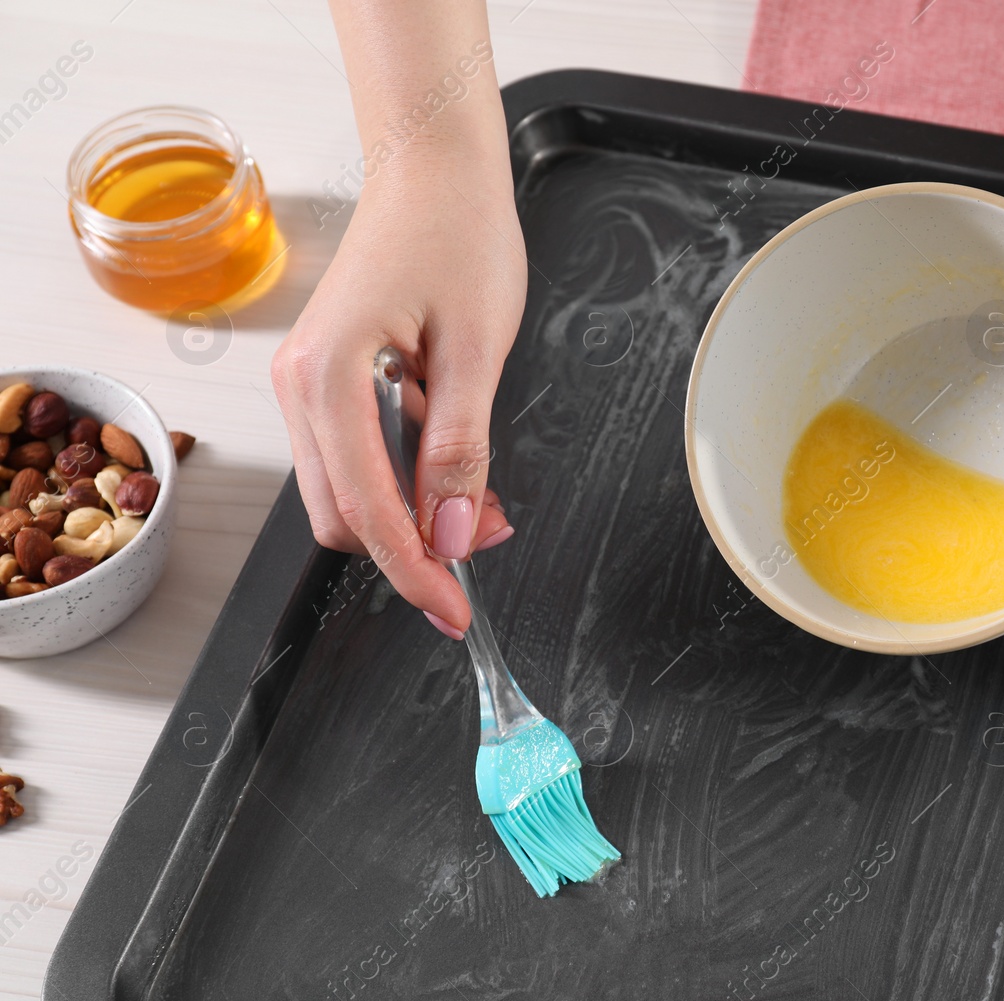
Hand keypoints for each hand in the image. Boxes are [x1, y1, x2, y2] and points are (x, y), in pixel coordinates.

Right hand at [272, 157, 524, 638]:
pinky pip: (354, 457)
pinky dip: (402, 481)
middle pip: (342, 516)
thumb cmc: (457, 236)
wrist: (433, 169)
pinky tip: (453, 470)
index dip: (416, 573)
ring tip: (484, 505)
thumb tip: (458, 535)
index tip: (455, 612)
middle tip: (489, 546)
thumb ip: (462, 450)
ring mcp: (305, 385)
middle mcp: (299, 388)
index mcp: (327, 380)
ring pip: (347, 492)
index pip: (368, 514)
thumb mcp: (476, 351)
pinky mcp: (323, 380)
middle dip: (412, 548)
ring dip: (410, 516)